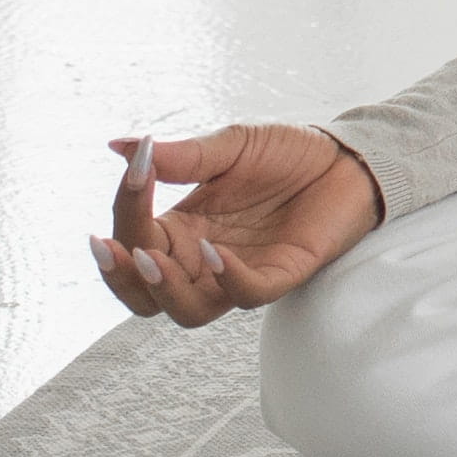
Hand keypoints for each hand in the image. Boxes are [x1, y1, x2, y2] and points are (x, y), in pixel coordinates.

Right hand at [89, 122, 383, 325]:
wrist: (346, 155)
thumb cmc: (286, 153)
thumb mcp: (229, 146)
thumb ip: (181, 156)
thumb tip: (119, 146)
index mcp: (182, 229)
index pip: (134, 239)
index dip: (125, 211)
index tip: (134, 170)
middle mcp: (202, 260)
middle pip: (145, 295)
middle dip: (121, 276)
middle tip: (110, 245)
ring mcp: (240, 273)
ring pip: (188, 311)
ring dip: (164, 289)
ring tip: (150, 256)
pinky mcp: (281, 275)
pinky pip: (247, 295)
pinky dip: (228, 278)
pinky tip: (215, 251)